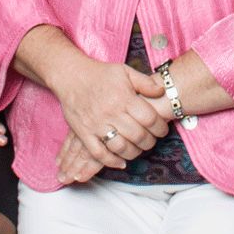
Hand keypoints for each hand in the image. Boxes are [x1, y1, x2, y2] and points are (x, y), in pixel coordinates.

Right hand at [49, 53, 170, 176]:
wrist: (71, 76)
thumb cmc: (100, 73)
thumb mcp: (125, 71)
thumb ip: (145, 82)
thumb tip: (162, 92)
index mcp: (124, 98)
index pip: (149, 119)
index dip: (160, 127)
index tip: (162, 130)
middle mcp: (111, 112)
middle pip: (137, 135)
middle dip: (149, 142)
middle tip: (151, 141)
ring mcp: (96, 124)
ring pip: (120, 147)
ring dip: (133, 153)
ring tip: (138, 150)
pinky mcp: (83, 132)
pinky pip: (99, 153)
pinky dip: (111, 161)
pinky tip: (121, 162)